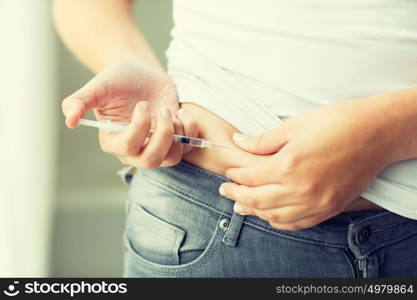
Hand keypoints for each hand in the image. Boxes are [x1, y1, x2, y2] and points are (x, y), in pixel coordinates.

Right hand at [61, 59, 197, 167]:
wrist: (141, 73)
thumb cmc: (118, 79)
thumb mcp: (98, 86)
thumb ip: (79, 101)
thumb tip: (69, 121)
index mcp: (113, 140)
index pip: (127, 147)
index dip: (139, 128)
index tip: (143, 104)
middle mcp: (134, 149)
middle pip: (150, 160)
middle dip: (162, 136)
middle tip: (163, 111)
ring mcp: (155, 146)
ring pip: (171, 158)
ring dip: (177, 134)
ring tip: (171, 112)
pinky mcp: (174, 140)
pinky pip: (187, 147)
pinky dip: (190, 130)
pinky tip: (180, 113)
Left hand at [219, 100, 391, 230]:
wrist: (376, 133)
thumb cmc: (337, 123)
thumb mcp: (295, 125)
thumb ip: (263, 140)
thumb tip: (239, 142)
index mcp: (288, 165)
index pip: (250, 177)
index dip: (235, 175)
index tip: (229, 172)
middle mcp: (300, 189)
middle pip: (257, 200)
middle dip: (236, 195)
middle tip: (224, 191)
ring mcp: (316, 202)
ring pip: (274, 216)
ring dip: (254, 211)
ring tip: (241, 205)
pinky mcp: (329, 209)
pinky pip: (297, 223)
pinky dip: (278, 221)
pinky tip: (269, 215)